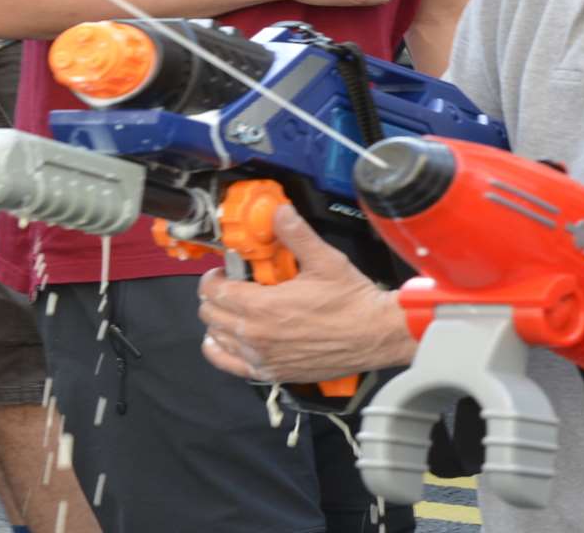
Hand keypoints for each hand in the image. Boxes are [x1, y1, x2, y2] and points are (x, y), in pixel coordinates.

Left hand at [197, 205, 416, 382]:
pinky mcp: (271, 371)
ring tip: (236, 308)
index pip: (214, 290)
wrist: (374, 334)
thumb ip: (296, 234)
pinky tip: (227, 340)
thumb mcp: (325, 260)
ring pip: (216, 337)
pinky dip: (220, 351)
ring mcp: (261, 356)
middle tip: (234, 285)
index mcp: (263, 306)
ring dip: (220, 320)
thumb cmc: (352, 302)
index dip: (215, 276)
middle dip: (216, 295)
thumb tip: (280, 212)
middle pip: (210, 313)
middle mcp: (256, 334)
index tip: (225, 271)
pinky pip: (227, 364)